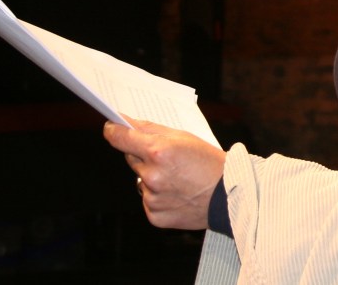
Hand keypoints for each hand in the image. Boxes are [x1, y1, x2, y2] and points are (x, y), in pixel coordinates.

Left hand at [103, 117, 226, 229]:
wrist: (227, 195)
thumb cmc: (207, 161)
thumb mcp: (182, 136)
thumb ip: (151, 129)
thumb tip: (127, 122)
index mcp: (158, 151)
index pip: (121, 138)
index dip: (113, 130)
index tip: (110, 127)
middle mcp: (152, 175)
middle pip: (130, 158)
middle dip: (141, 154)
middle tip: (163, 155)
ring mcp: (152, 198)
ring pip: (140, 180)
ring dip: (150, 176)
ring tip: (176, 177)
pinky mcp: (154, 215)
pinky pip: (147, 199)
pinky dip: (157, 195)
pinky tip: (175, 193)